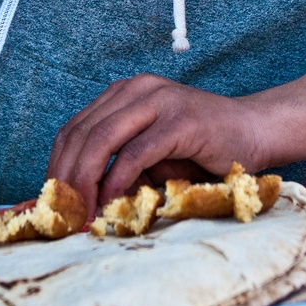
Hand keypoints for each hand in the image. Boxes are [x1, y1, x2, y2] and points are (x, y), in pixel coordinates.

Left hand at [47, 74, 265, 215]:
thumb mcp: (149, 157)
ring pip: (101, 139)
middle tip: (61, 216)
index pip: (74, 129)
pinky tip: (110, 202)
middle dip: (65, 178)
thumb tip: (77, 204)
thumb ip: (116, 169)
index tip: (51, 205)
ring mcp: (158, 101)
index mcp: (124, 93)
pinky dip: (117, 180)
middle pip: (81, 134)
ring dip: (84, 182)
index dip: (57, 168)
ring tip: (81, 213)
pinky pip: (136, 152)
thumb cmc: (201, 150)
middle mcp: (136, 89)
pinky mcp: (179, 121)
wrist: (254, 132)